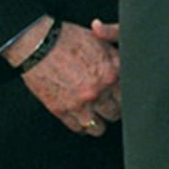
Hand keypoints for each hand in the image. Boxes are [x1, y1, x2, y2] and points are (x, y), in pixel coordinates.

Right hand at [7, 16, 120, 134]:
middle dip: (113, 110)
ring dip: (98, 123)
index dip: (125, 97)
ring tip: (95, 116)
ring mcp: (80, 103)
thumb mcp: (102, 43)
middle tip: (107, 106)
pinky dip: (81, 126)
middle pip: (115, 114)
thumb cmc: (68, 40)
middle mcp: (98, 90)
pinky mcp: (61, 110)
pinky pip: (78, 129)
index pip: (130, 97)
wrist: (37, 44)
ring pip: (98, 127)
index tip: (120, 97)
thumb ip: (119, 59)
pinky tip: (81, 118)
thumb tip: (131, 71)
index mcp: (112, 73)